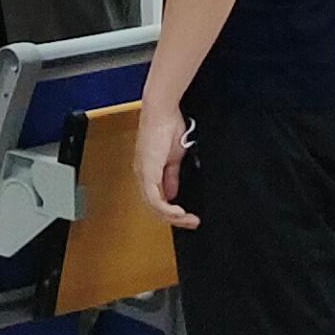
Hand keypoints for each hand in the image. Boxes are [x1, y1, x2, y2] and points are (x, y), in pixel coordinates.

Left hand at [140, 95, 195, 228]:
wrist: (162, 112)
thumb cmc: (167, 127)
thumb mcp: (173, 159)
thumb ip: (171, 177)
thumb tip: (172, 194)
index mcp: (147, 172)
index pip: (156, 200)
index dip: (171, 212)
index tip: (188, 217)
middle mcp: (142, 175)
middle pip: (154, 207)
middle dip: (174, 219)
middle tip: (192, 223)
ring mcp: (143, 173)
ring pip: (153, 206)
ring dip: (173, 217)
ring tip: (189, 220)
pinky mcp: (147, 171)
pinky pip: (154, 198)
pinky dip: (167, 209)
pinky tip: (179, 213)